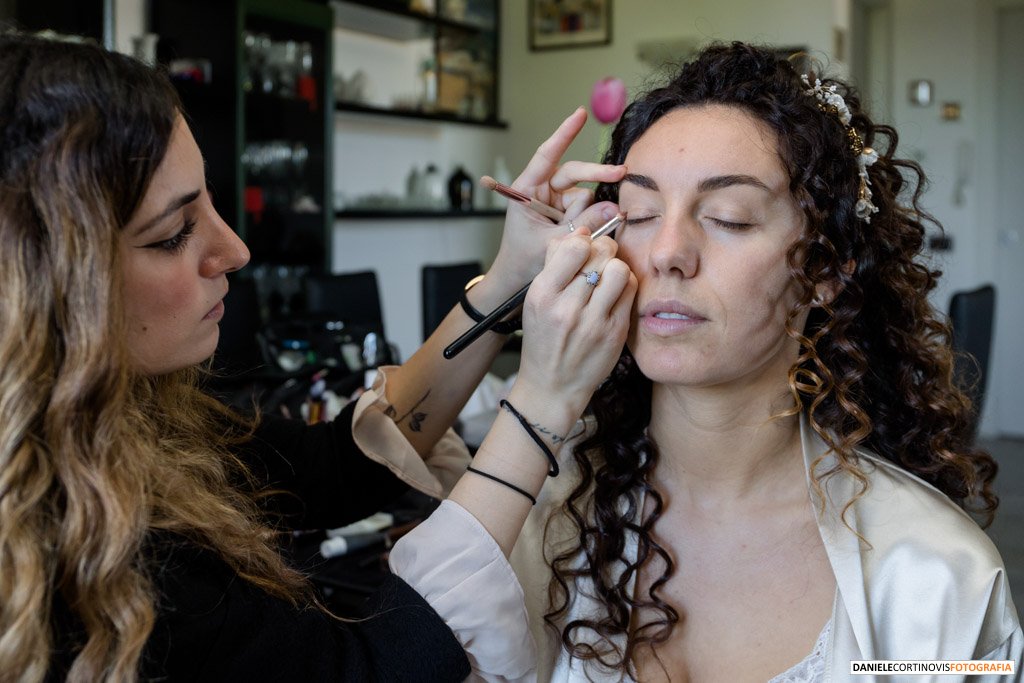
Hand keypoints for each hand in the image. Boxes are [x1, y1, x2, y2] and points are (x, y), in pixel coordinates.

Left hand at [488, 107, 626, 290]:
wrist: (515, 282)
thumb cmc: (523, 261)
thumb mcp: (553, 244)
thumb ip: (582, 225)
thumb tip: (613, 207)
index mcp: (526, 190)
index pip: (547, 156)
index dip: (564, 135)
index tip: (580, 115)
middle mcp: (541, 190)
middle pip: (574, 173)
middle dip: (596, 174)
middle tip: (621, 174)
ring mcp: (556, 201)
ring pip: (585, 195)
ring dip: (589, 213)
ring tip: (577, 235)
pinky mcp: (567, 213)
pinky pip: (587, 209)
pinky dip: (591, 220)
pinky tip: (587, 233)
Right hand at [508, 229, 636, 430]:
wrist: (552, 385)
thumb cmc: (544, 340)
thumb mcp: (536, 301)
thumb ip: (554, 265)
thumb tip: (580, 234)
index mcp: (542, 295)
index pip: (572, 246)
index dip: (583, 241)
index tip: (583, 248)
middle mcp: (566, 308)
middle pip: (599, 254)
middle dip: (603, 250)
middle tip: (600, 259)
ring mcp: (592, 322)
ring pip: (618, 269)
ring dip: (616, 267)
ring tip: (608, 277)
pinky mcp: (614, 332)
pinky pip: (630, 290)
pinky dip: (626, 285)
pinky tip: (616, 293)